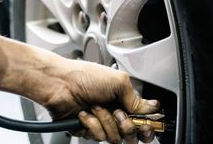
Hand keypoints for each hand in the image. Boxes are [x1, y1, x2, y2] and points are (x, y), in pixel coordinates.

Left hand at [43, 59, 159, 142]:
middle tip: (118, 113)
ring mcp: (99, 122)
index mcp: (122, 100)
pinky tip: (84, 113)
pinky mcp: (86, 130)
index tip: (145, 125)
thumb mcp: (118, 81)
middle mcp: (112, 112)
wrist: (59, 83)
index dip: (145, 126)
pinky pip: (97, 137)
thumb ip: (136, 98)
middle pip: (131, 134)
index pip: (141, 120)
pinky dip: (91, 124)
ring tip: (95, 106)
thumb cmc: (84, 76)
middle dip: (126, 125)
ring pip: (114, 137)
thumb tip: (152, 107)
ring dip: (105, 121)